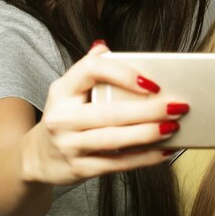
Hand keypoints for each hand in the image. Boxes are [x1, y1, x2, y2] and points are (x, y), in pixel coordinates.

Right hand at [24, 42, 185, 184]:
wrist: (37, 157)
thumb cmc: (66, 116)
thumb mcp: (70, 90)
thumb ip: (89, 69)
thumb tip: (104, 47)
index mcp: (62, 90)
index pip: (91, 71)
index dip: (123, 74)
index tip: (152, 82)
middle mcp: (62, 117)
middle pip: (109, 112)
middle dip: (148, 110)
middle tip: (177, 106)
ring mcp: (68, 145)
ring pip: (114, 139)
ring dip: (148, 134)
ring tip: (174, 127)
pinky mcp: (79, 169)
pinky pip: (116, 163)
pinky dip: (143, 158)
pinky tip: (164, 151)